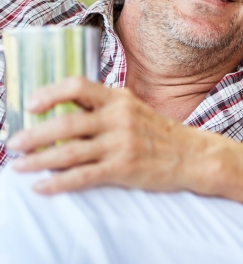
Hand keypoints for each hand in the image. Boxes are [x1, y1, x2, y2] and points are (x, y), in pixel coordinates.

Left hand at [7, 77, 208, 194]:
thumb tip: (62, 109)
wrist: (193, 154)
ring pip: (69, 152)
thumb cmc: (158, 133)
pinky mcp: (124, 168)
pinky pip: (82, 176)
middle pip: (66, 124)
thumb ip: (103, 108)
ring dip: (37, 161)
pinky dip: (57, 183)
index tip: (31, 105)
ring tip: (19, 167)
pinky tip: (42, 187)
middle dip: (33, 135)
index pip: (78, 86)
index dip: (50, 94)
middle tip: (13, 144)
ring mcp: (122, 143)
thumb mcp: (133, 109)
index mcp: (119, 99)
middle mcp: (119, 118)